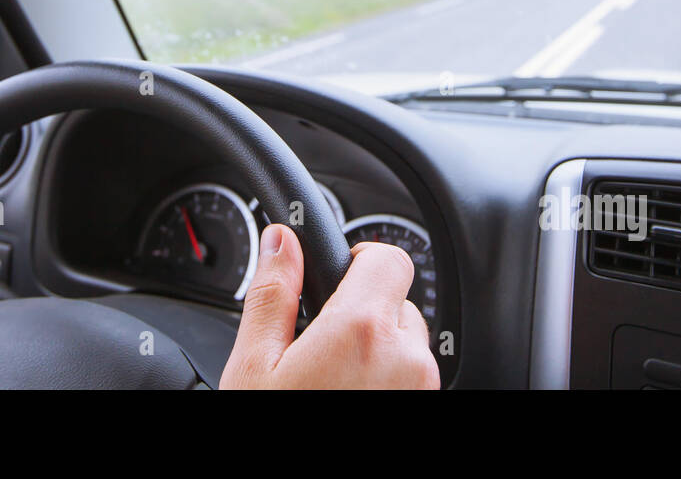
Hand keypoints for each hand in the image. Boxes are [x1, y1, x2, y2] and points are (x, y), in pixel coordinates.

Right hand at [220, 223, 439, 388]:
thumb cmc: (273, 439)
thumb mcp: (254, 368)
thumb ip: (271, 296)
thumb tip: (280, 241)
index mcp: (362, 332)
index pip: (388, 258)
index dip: (360, 261)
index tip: (337, 280)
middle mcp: (407, 359)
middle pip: (395, 304)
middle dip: (361, 316)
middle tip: (320, 350)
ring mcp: (423, 390)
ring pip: (406, 346)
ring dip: (377, 354)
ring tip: (333, 382)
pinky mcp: (427, 410)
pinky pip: (412, 379)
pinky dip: (387, 382)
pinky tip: (349, 396)